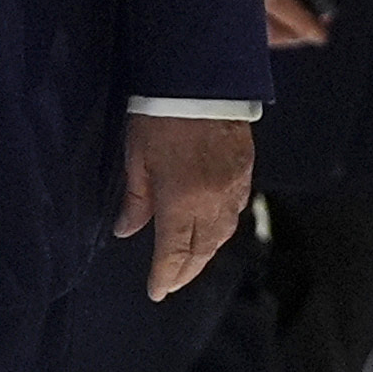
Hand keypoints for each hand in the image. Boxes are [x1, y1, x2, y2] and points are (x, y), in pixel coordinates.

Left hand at [117, 112, 255, 298]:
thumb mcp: (137, 158)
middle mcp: (212, 202)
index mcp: (182, 201)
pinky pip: (236, 210)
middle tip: (172, 283)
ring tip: (191, 263)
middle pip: (202, 250)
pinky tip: (212, 230)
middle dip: (186, 271)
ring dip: (206, 253)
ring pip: (223, 233)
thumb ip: (136, 200)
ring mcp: (233, 186)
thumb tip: (127, 230)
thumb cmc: (161, 115)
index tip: (156, 291)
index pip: (174, 252)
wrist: (200, 80)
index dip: (165, 276)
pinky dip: (222, 227)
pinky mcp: (245, 170)